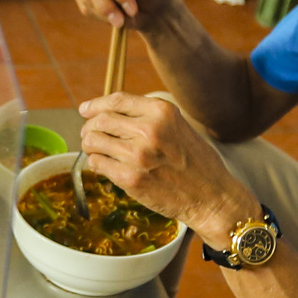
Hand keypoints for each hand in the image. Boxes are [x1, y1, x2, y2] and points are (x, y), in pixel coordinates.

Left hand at [75, 93, 254, 241]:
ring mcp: (138, 155)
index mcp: (162, 112)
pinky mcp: (130, 178)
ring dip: (90, 146)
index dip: (96, 104)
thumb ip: (149, 117)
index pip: (117, 100)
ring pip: (93, 141)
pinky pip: (97, 163)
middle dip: (90, 127)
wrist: (211, 197)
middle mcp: (149, 130)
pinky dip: (96, 163)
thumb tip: (111, 113)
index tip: (85, 110)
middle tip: (89, 135)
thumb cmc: (196, 163)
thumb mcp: (178, 127)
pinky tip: (105, 167)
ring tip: (96, 151)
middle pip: (101, 120)